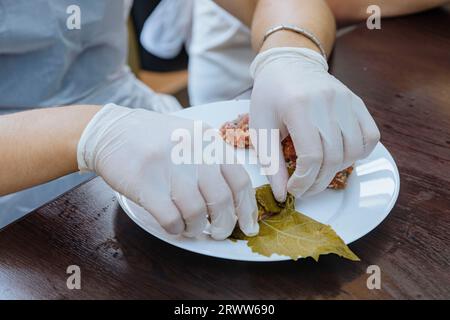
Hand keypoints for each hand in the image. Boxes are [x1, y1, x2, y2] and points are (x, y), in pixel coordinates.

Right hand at [77, 104, 258, 239]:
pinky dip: (176, 229)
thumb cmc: (155, 139)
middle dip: (223, 225)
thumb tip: (235, 201)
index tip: (249, 226)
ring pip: (196, 212)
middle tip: (218, 232)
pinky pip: (171, 218)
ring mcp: (168, 166)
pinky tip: (174, 226)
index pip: (240, 179)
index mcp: (208, 140)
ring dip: (196, 228)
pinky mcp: (145, 183)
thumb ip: (213, 161)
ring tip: (191, 228)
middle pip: (221, 200)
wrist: (111, 131)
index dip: (247, 208)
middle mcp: (192, 150)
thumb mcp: (191, 137)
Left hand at [250, 47, 379, 200]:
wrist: (287, 64)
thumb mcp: (260, 128)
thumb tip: (281, 195)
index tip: (293, 189)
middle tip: (304, 189)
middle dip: (318, 182)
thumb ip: (271, 163)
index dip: (303, 181)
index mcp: (298, 107)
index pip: (311, 156)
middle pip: (333, 157)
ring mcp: (345, 100)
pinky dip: (359, 153)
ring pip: (354, 150)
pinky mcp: (356, 102)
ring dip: (336, 171)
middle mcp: (326, 102)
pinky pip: (370, 136)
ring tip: (318, 173)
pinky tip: (339, 156)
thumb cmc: (270, 97)